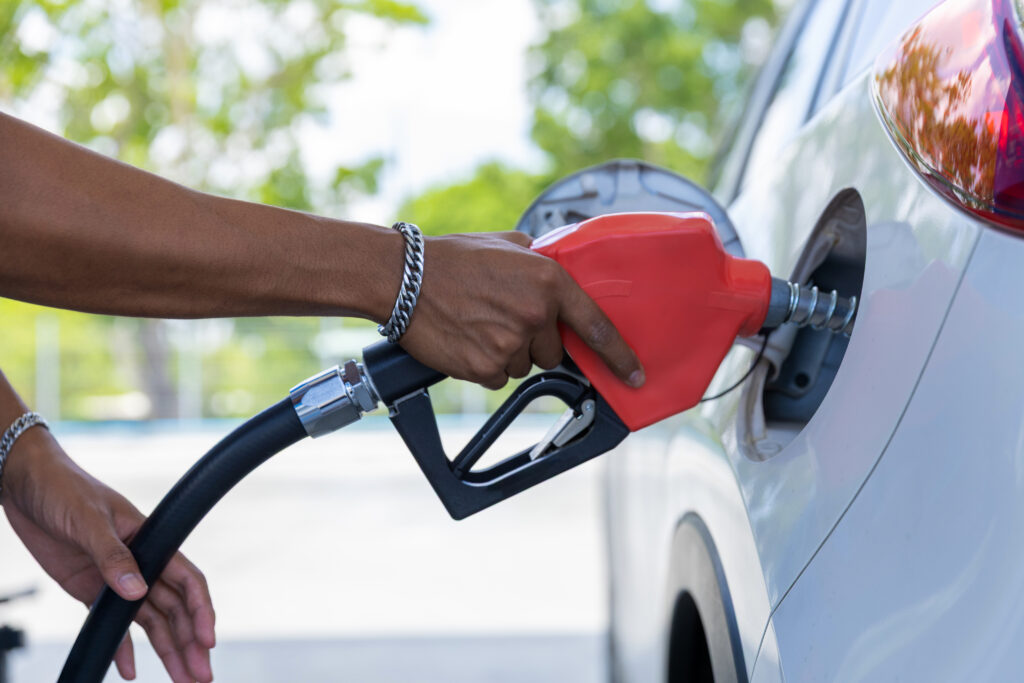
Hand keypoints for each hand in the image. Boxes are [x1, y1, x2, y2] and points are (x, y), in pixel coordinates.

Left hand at [1, 427, 214, 681]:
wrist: (24, 482)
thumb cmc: (63, 487)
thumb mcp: (89, 519)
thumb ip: (113, 556)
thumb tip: (136, 590)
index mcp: (150, 540)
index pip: (187, 581)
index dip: (200, 611)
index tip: (206, 640)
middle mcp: (140, 562)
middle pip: (174, 610)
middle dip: (190, 643)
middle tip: (201, 676)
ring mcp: (115, 579)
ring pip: (150, 621)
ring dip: (166, 651)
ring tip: (182, 679)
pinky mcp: (90, 589)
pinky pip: (113, 625)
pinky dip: (123, 649)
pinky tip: (130, 671)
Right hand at [398, 231, 644, 389]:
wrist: (403, 279)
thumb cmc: (452, 258)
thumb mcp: (507, 243)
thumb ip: (540, 259)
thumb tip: (557, 269)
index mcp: (548, 281)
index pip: (595, 326)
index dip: (619, 355)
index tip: (635, 374)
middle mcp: (535, 315)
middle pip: (552, 351)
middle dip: (533, 340)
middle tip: (501, 317)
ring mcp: (510, 345)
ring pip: (523, 365)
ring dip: (506, 352)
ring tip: (477, 324)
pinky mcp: (485, 368)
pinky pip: (497, 377)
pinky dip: (484, 364)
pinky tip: (466, 339)